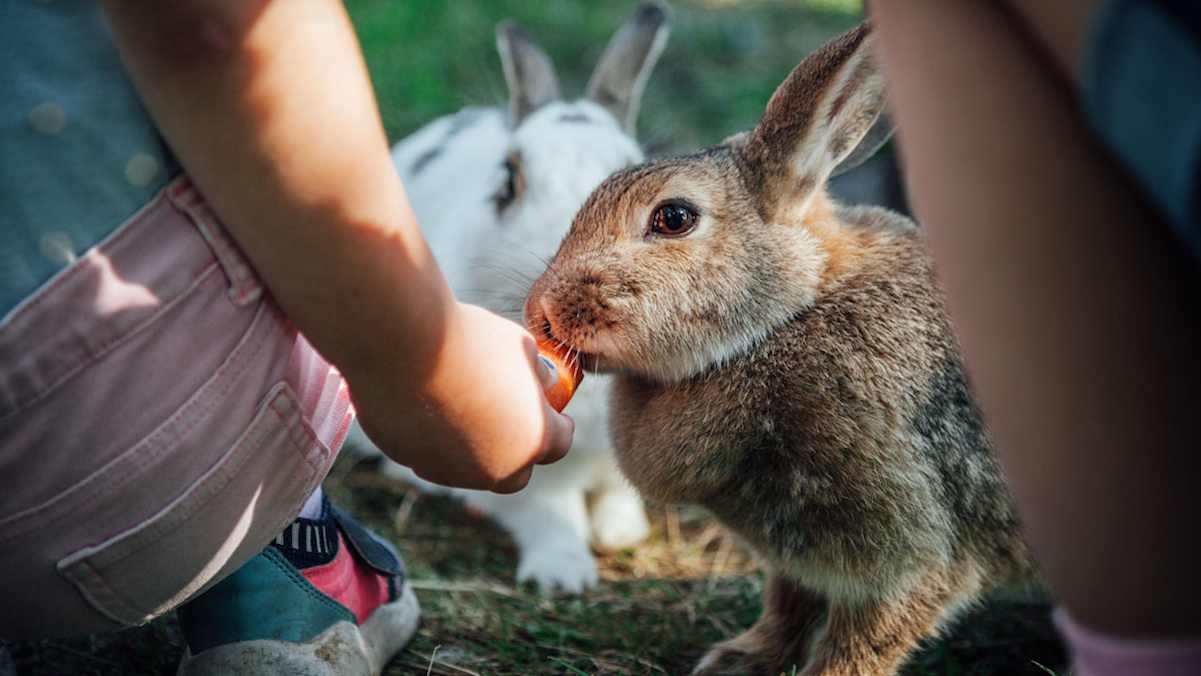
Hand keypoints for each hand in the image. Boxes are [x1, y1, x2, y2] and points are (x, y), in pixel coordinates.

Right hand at [352, 303, 574, 493]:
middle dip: (517, 450)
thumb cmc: (469, 338)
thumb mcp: (520, 345)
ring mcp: (452, 471)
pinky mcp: (413, 463)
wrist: (401, 342)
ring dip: (475, 446)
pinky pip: (433, 457)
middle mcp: (496, 468)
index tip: (553, 413)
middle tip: (510, 418)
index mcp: (534, 439)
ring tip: (464, 405)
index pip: (560, 443)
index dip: (559, 425)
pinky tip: (429, 406)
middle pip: (516, 472)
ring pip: (471, 467)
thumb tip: (543, 386)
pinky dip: (437, 439)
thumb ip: (536, 374)